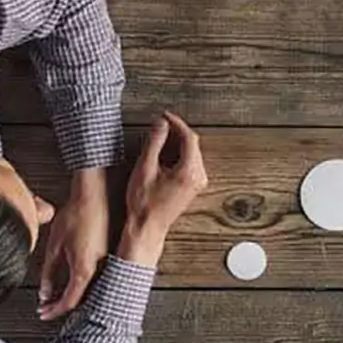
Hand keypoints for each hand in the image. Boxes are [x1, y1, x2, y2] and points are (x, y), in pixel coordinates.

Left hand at [38, 169, 109, 319]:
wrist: (95, 195)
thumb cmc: (76, 216)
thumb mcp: (54, 246)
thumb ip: (49, 272)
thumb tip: (44, 291)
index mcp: (85, 270)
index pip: (69, 301)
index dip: (54, 310)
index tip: (43, 313)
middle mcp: (101, 270)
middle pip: (82, 298)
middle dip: (62, 305)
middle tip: (47, 307)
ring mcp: (108, 263)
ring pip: (90, 289)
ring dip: (73, 295)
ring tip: (55, 296)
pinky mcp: (110, 255)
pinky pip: (97, 278)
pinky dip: (82, 284)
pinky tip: (71, 281)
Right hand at [118, 112, 208, 267]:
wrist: (147, 227)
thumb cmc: (143, 203)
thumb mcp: (145, 168)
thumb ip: (154, 143)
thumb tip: (161, 124)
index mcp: (189, 171)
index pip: (190, 138)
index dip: (177, 124)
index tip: (165, 116)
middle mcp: (199, 177)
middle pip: (193, 144)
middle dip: (177, 132)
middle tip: (160, 125)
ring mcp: (198, 183)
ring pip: (192, 153)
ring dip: (177, 143)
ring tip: (158, 138)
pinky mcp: (193, 186)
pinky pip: (190, 163)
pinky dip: (178, 154)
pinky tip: (163, 154)